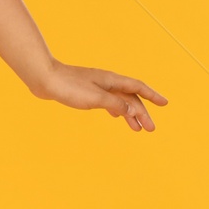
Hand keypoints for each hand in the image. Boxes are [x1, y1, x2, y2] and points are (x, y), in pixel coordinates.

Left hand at [36, 61, 167, 130]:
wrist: (43, 79)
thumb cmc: (68, 87)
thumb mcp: (95, 98)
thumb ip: (115, 104)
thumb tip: (133, 110)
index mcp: (111, 80)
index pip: (138, 87)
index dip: (152, 96)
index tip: (165, 104)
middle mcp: (106, 82)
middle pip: (130, 97)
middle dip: (142, 113)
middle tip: (150, 130)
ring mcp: (96, 86)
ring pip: (119, 100)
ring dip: (129, 114)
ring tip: (137, 129)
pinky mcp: (86, 91)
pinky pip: (108, 101)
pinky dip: (116, 110)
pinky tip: (116, 116)